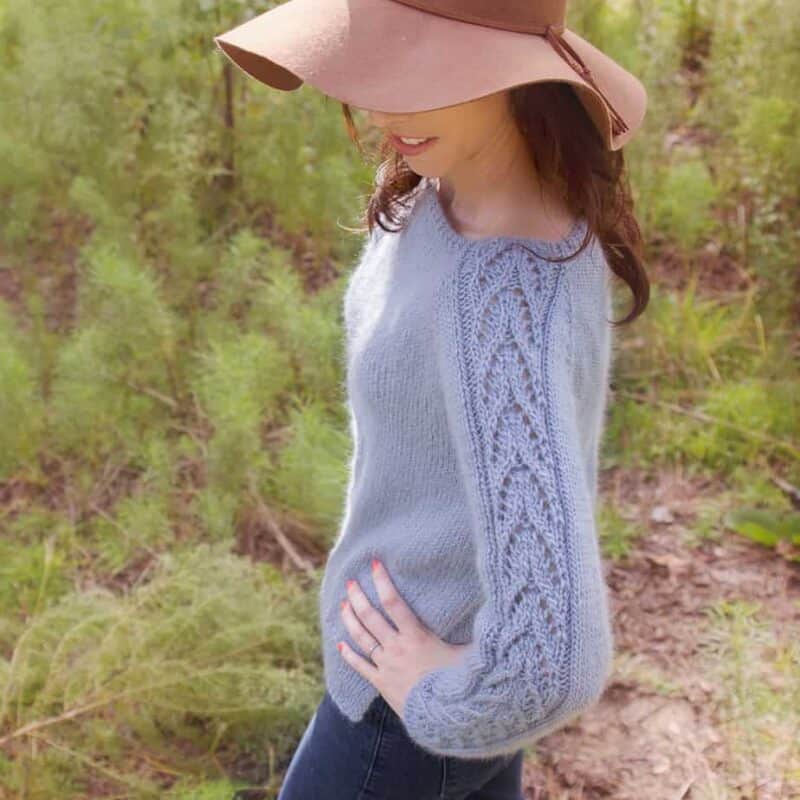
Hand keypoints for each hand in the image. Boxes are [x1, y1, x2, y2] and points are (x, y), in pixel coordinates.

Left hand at [338, 558, 469, 719]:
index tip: (375, 564)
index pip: (394, 602)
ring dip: (350, 619)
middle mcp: (397, 648)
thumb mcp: (470, 654)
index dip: (383, 582)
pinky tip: (339, 645)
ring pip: (362, 638)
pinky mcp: (381, 684)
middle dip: (359, 597)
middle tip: (351, 581)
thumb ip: (476, 634)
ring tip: (343, 603)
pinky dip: (348, 655)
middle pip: (371, 617)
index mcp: (417, 636)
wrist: (442, 720)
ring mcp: (387, 665)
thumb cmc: (459, 685)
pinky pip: (360, 667)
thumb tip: (492, 614)